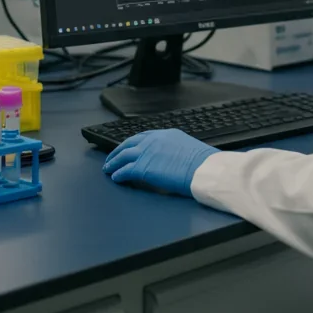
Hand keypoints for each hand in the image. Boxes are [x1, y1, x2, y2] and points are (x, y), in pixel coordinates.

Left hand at [103, 129, 218, 196]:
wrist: (203, 170)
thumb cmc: (203, 164)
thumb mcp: (189, 149)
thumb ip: (176, 150)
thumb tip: (174, 158)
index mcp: (167, 134)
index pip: (144, 136)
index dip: (133, 142)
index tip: (128, 147)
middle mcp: (154, 140)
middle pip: (129, 143)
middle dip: (118, 150)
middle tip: (112, 156)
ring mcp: (146, 153)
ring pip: (122, 155)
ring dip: (113, 162)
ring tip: (108, 168)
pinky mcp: (142, 167)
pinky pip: (124, 170)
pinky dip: (118, 174)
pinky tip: (115, 178)